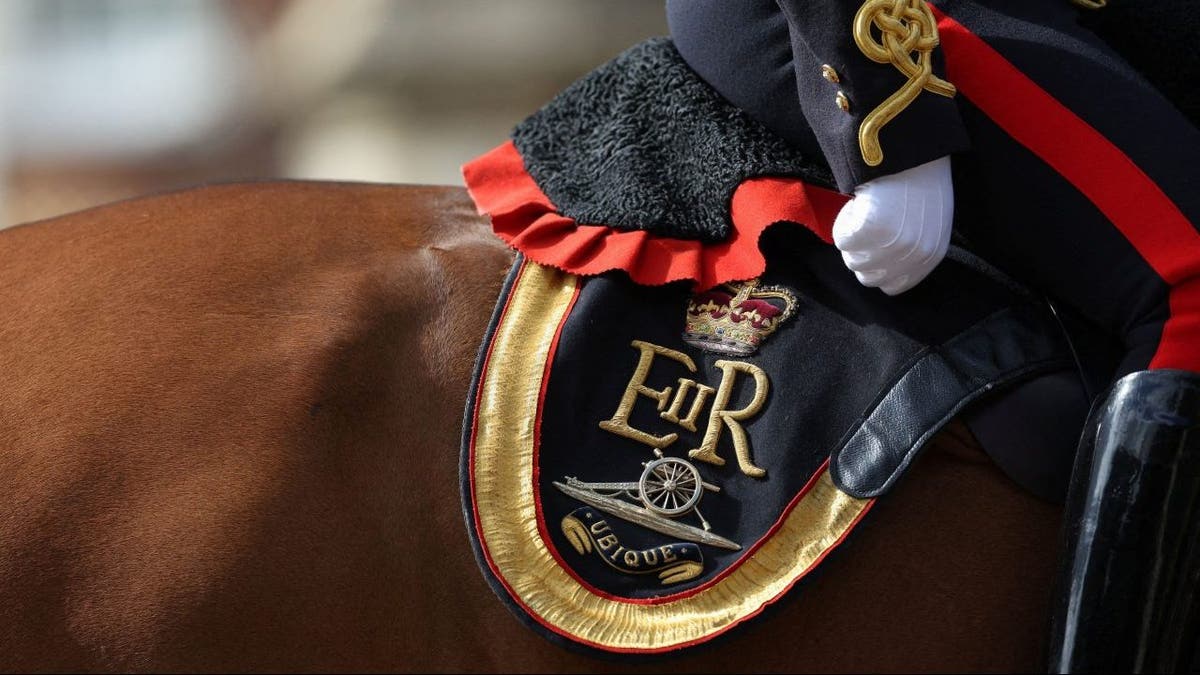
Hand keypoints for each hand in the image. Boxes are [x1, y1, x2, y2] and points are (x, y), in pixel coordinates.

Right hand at [832, 156, 953, 294]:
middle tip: (865, 227)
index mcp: (931, 256)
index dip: (878, 269)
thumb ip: (912, 249)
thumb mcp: (928, 222)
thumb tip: (884, 264)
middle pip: (869, 277)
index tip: (873, 249)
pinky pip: (842, 240)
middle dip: (861, 255)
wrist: (914, 149)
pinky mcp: (872, 229)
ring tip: (864, 212)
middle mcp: (914, 255)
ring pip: (852, 260)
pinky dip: (843, 222)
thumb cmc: (920, 180)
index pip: (893, 286)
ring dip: (851, 238)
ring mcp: (893, 244)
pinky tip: (858, 205)